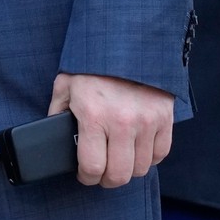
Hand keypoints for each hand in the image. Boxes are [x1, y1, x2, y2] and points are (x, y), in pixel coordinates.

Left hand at [47, 72, 175, 188]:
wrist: (127, 39)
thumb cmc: (93, 63)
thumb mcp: (65, 85)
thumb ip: (57, 112)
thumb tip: (54, 135)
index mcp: (94, 115)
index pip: (93, 167)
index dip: (86, 177)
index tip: (85, 175)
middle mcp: (122, 122)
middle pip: (119, 175)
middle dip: (107, 180)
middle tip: (102, 173)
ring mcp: (147, 121)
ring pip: (141, 168)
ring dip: (128, 169)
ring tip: (119, 160)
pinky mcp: (165, 117)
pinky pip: (161, 153)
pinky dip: (149, 158)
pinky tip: (137, 150)